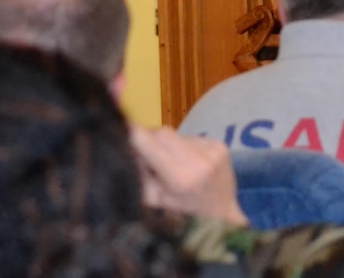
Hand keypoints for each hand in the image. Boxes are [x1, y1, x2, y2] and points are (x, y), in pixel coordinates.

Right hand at [130, 125, 247, 224]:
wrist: (223, 216)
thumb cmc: (184, 214)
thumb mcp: (154, 201)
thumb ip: (138, 175)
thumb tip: (126, 145)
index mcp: (181, 179)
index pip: (150, 143)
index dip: (134, 133)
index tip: (121, 127)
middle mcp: (200, 161)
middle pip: (162, 133)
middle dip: (149, 139)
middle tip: (145, 153)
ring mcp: (213, 150)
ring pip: (176, 135)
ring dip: (167, 145)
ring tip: (171, 163)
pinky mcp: (221, 144)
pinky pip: (190, 137)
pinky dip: (183, 147)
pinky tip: (187, 162)